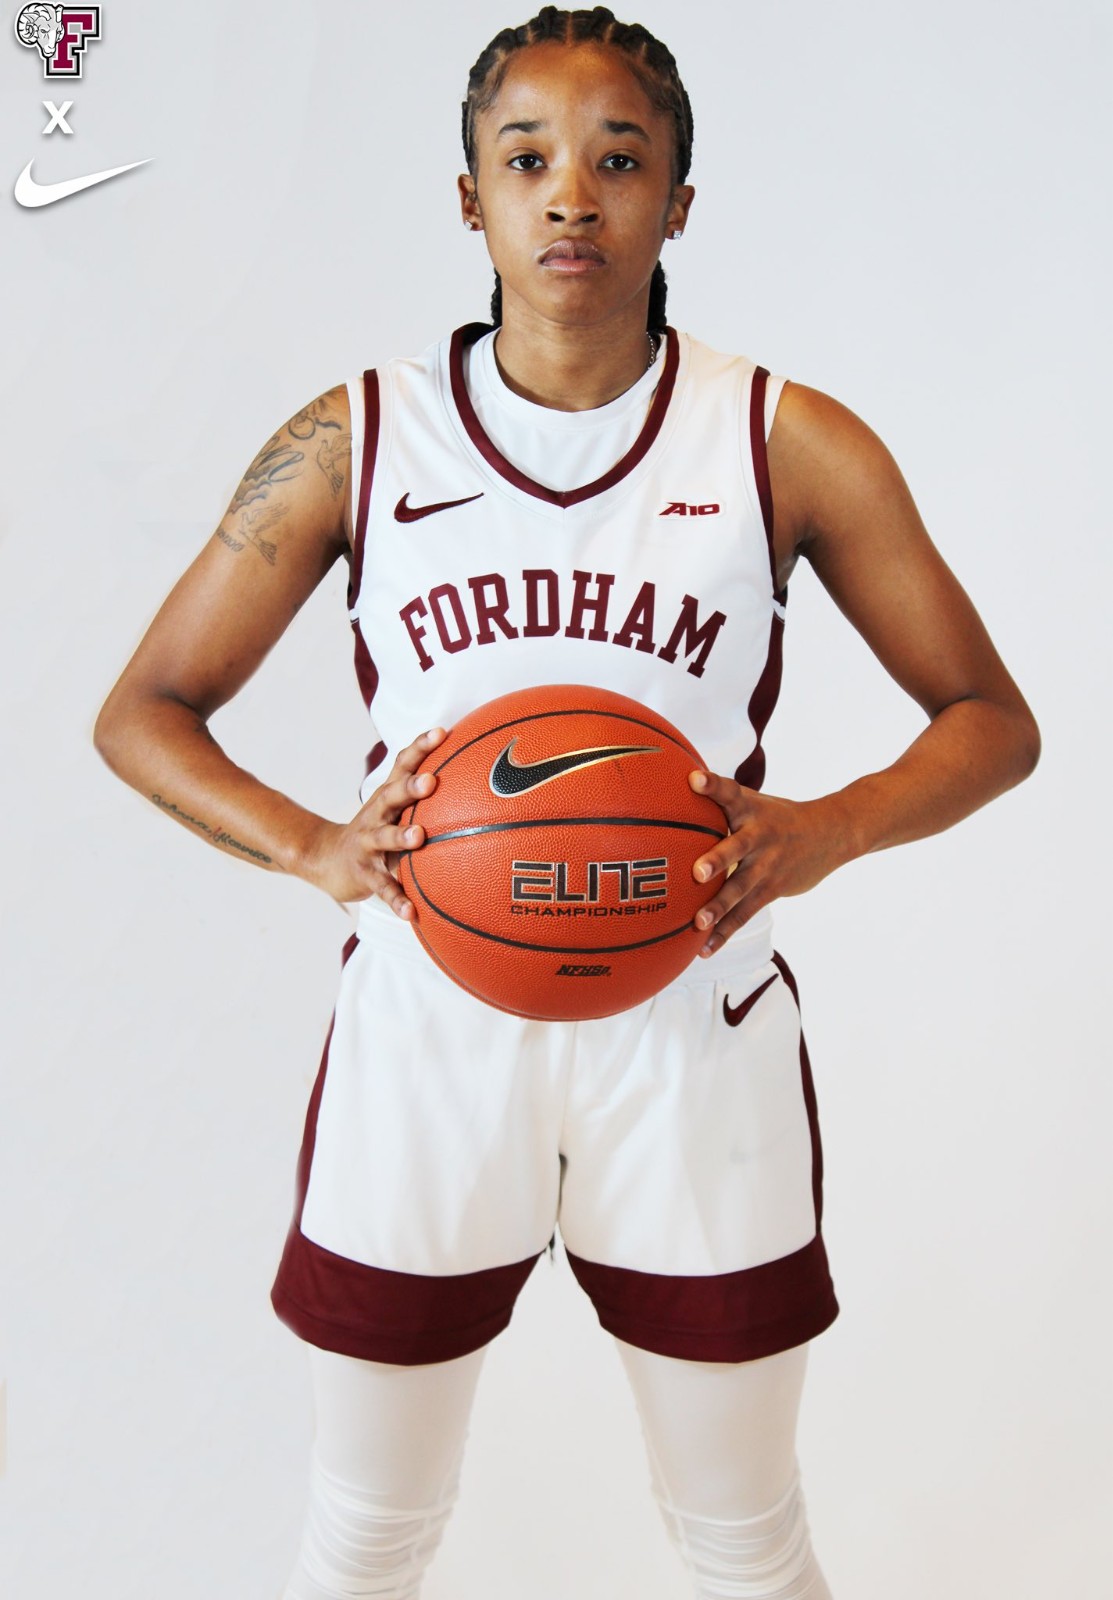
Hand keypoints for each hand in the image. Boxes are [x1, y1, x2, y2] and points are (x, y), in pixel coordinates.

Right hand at [301, 728, 446, 912]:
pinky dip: (397, 899)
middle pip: (392, 795)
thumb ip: (426, 799)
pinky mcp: (363, 873)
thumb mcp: (396, 811)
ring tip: (419, 838)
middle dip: (411, 787)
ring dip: (401, 837)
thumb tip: (479, 785)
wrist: (326, 859)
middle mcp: (376, 814)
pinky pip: (383, 887)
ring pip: (384, 837)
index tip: (443, 731)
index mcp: (388, 797)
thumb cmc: (376, 831)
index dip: (421, 746)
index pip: (403, 764)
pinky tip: (412, 912)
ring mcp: (367, 843)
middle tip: (431, 781)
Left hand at [688, 771, 851, 954]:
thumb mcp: (753, 801)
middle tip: (697, 872)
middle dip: (717, 860)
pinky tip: (704, 948)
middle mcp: (759, 835)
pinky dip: (725, 931)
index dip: (712, 785)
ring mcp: (767, 864)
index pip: (729, 792)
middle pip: (736, 847)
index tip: (694, 779)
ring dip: (719, 906)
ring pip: (741, 888)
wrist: (831, 834)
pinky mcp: (772, 889)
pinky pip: (746, 913)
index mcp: (750, 809)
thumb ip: (718, 800)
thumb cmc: (776, 817)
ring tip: (698, 922)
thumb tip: (672, 796)